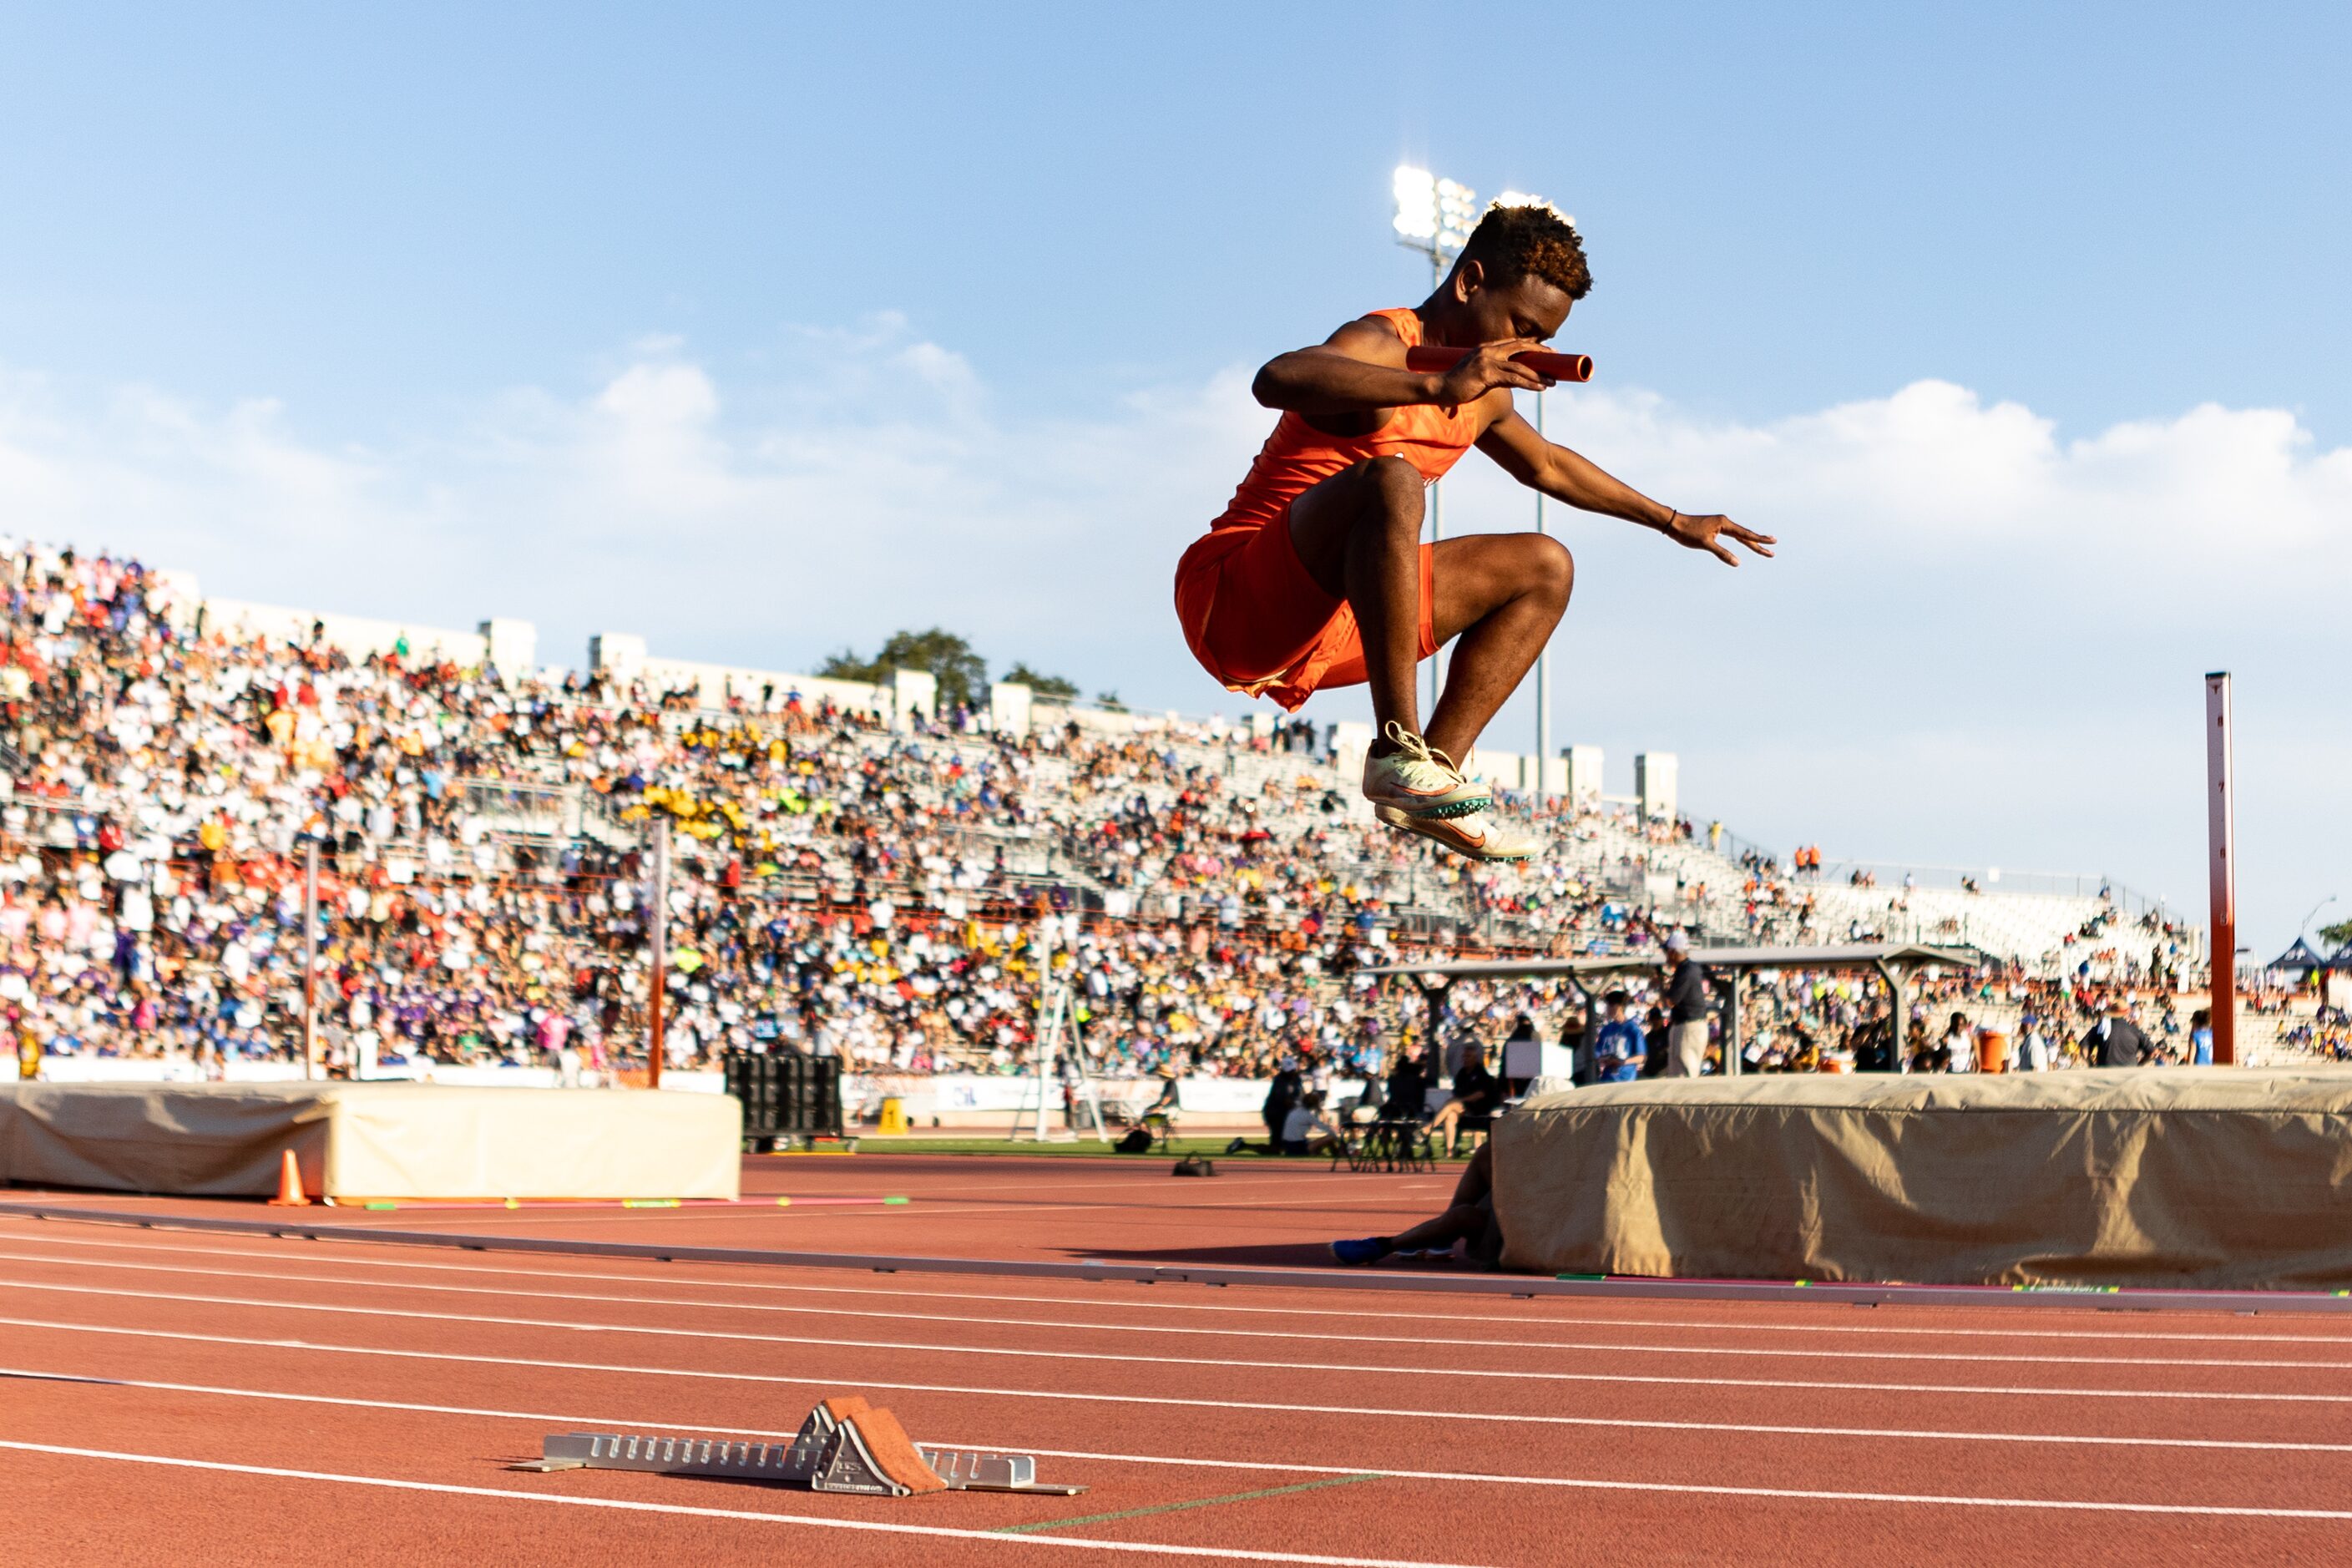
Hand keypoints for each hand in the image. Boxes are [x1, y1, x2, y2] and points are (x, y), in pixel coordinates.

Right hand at [1434, 338, 1552, 403]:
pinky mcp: (1486, 374)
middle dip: (1541, 353)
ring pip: (1520, 366)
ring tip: (1552, 381)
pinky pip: (1513, 378)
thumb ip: (1494, 375)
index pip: (1514, 344)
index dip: (1532, 347)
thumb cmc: (1456, 385)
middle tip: (1556, 359)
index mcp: (1486, 349)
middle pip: (1521, 348)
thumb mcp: (1479, 377)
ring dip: (1539, 374)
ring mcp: (1487, 361)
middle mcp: (1488, 351)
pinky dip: (1529, 383)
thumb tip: (1509, 382)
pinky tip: (1540, 387)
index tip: (1546, 352)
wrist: (1438, 388)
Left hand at [1662, 510, 1775, 566]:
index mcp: (1724, 524)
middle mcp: (1725, 522)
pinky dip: (1740, 540)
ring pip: (1739, 536)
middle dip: (1759, 544)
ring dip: (1751, 542)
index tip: (1772, 542)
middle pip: (1745, 536)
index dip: (1759, 540)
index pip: (1745, 535)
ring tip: (1763, 547)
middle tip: (1772, 551)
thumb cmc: (1688, 533)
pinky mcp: (1715, 528)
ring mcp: (1720, 525)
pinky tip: (1745, 542)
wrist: (1674, 524)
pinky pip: (1732, 536)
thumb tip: (1737, 562)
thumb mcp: (1706, 544)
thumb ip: (1722, 553)